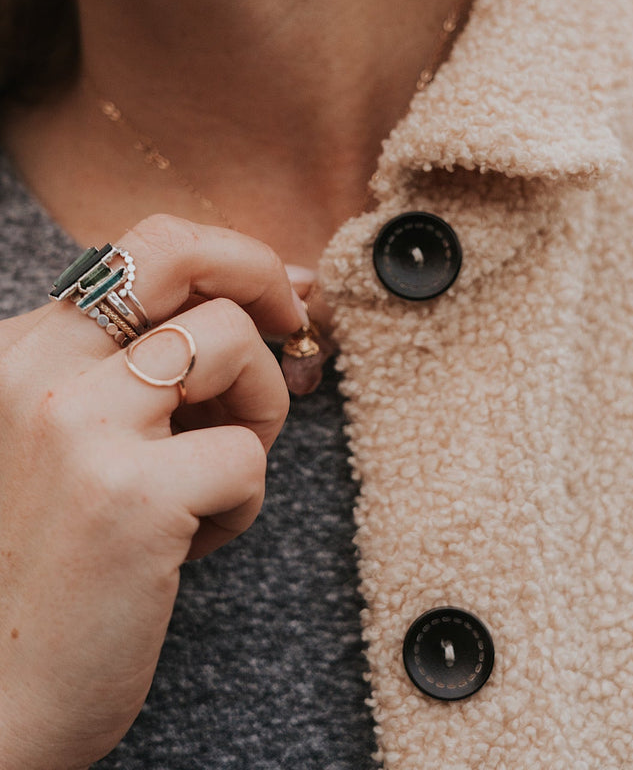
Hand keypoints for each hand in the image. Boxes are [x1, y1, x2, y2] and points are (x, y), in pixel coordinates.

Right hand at [0, 215, 304, 769]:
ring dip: (259, 411)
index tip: (278, 293)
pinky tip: (194, 545)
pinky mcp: (128, 496)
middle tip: (296, 324)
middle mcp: (39, 370)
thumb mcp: (78, 438)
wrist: (3, 694)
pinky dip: (243, 501)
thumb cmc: (60, 560)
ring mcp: (77, 426)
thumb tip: (268, 298)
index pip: (144, 245)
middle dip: (262, 275)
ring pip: (234, 343)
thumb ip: (145, 367)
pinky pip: (246, 456)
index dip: (230, 255)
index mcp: (26, 351)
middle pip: (182, 251)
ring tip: (220, 476)